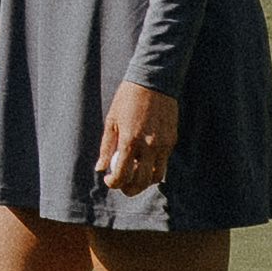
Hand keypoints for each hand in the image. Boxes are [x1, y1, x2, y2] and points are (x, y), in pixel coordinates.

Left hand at [97, 82, 181, 197]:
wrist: (153, 81)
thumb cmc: (128, 99)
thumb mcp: (111, 120)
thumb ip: (106, 147)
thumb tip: (99, 167)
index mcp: (129, 141)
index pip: (121, 175)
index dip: (113, 183)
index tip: (109, 179)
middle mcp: (148, 146)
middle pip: (140, 182)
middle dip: (129, 189)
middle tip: (122, 184)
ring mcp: (162, 145)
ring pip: (155, 176)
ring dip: (144, 181)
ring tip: (134, 175)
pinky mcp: (172, 141)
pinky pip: (163, 163)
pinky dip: (153, 167)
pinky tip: (144, 161)